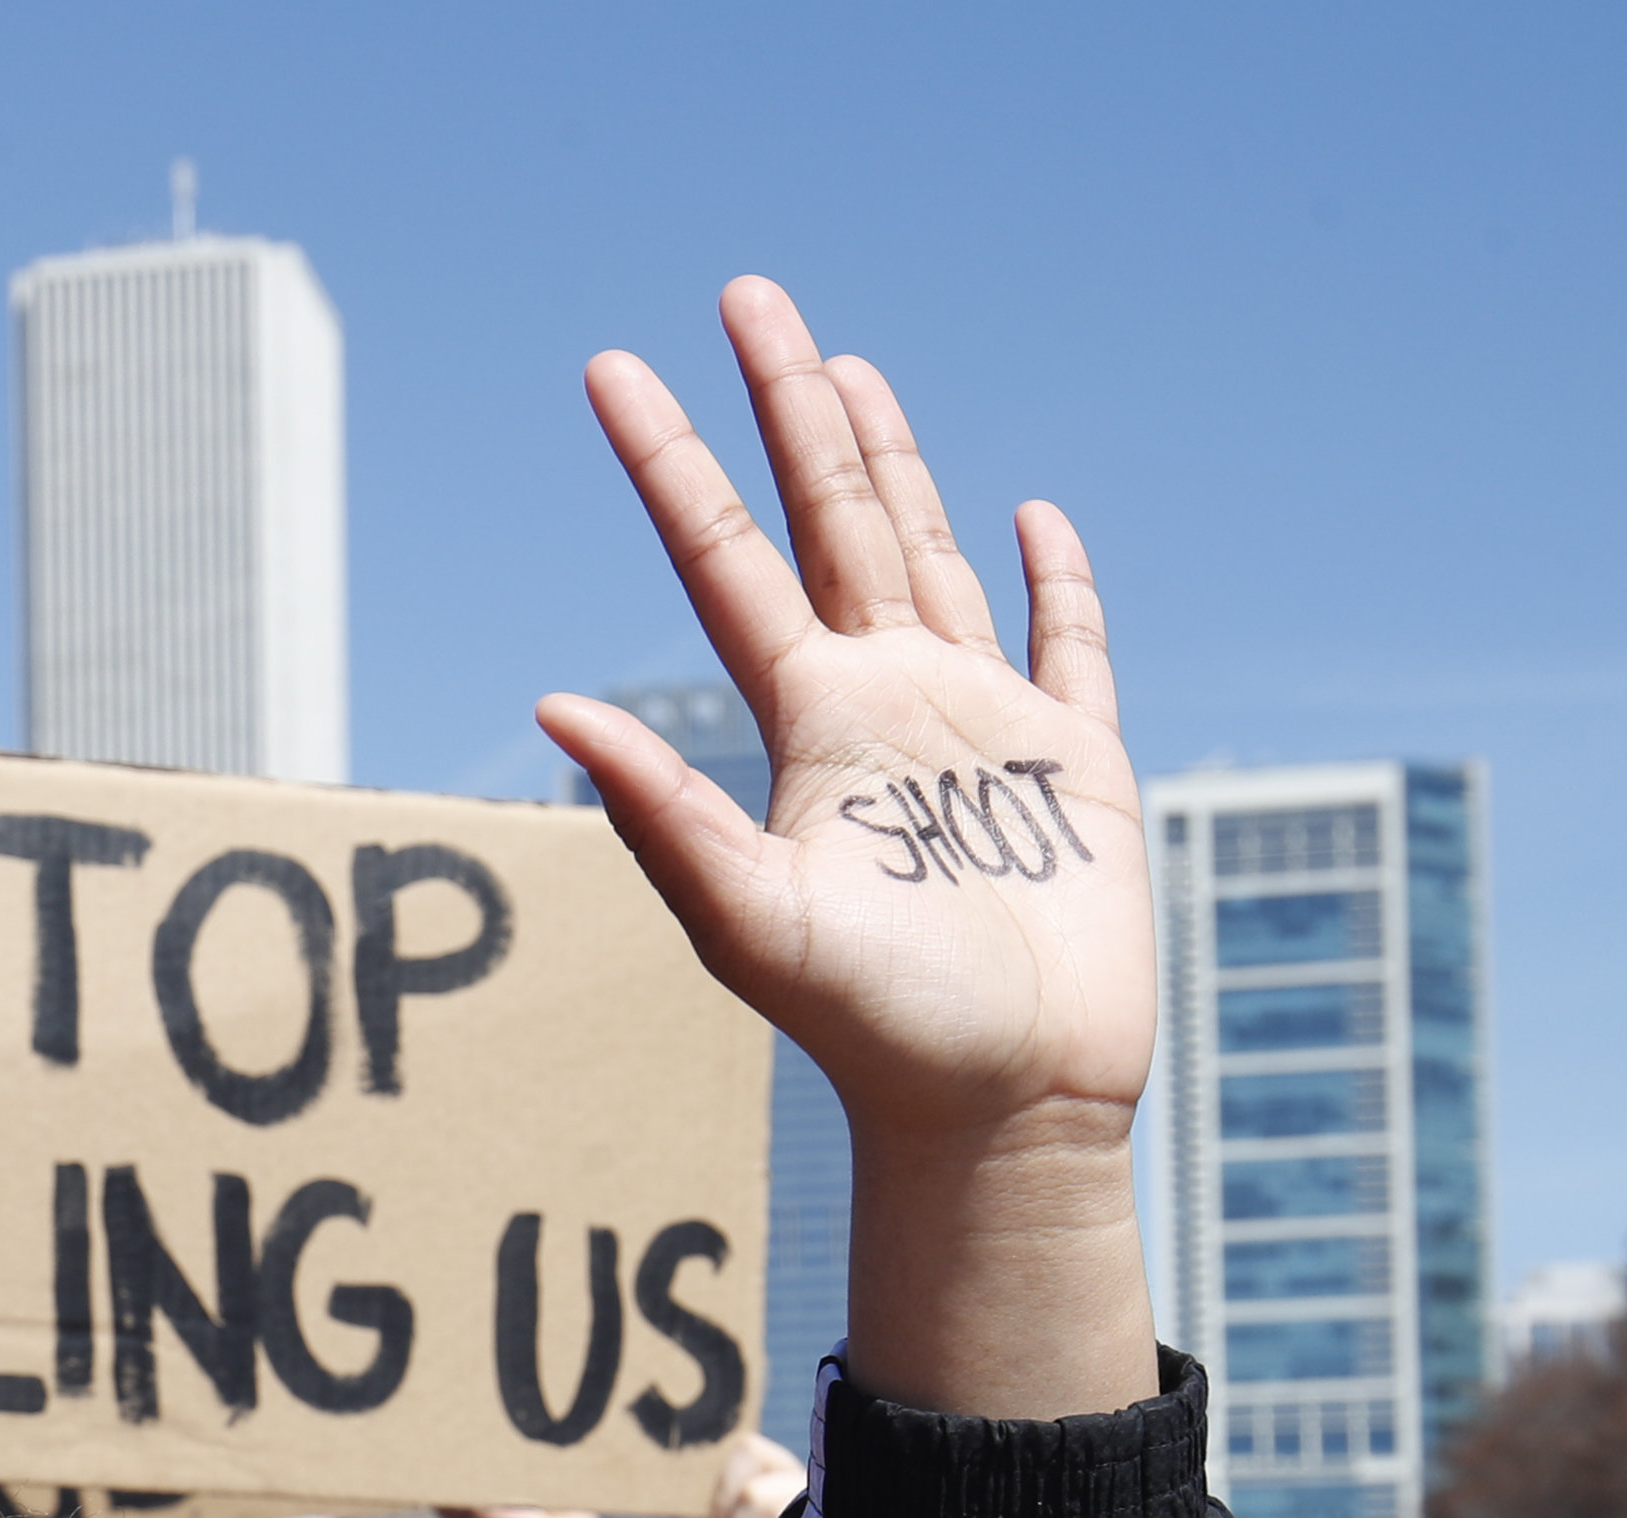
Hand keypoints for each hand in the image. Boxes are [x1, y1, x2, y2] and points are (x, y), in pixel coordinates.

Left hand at [538, 283, 1155, 1425]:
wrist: (1003, 1112)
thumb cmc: (878, 1035)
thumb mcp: (752, 922)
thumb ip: (660, 817)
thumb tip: (550, 706)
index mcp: (809, 728)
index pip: (725, 562)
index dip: (671, 465)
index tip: (610, 371)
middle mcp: (885, 707)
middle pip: (830, 520)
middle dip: (788, 410)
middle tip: (746, 296)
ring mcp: (981, 727)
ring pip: (927, 556)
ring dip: (892, 462)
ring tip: (848, 372)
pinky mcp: (1075, 764)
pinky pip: (1068, 647)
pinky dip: (1055, 581)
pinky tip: (1030, 520)